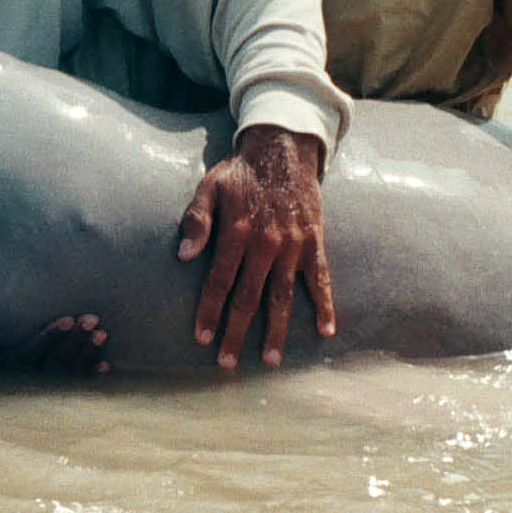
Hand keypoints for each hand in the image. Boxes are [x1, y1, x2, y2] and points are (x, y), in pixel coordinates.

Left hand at [176, 124, 334, 368]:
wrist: (283, 149)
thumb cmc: (241, 172)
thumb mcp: (210, 187)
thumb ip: (196, 221)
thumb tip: (184, 256)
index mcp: (237, 232)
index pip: (219, 281)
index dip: (209, 311)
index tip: (201, 338)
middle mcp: (265, 243)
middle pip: (248, 297)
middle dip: (236, 332)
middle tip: (227, 363)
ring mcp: (292, 245)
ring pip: (282, 296)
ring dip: (277, 330)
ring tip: (271, 360)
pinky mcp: (313, 242)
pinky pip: (320, 278)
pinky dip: (325, 305)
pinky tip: (326, 331)